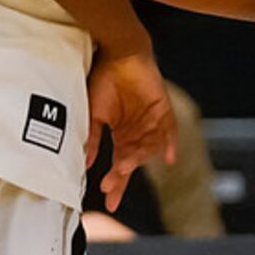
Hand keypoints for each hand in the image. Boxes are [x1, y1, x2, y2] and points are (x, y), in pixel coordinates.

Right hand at [86, 49, 177, 212]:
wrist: (118, 53)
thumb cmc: (104, 79)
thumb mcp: (94, 113)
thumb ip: (92, 138)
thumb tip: (85, 163)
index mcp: (122, 136)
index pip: (119, 164)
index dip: (114, 182)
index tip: (107, 200)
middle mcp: (138, 133)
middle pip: (132, 161)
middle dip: (121, 177)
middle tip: (111, 191)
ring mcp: (151, 122)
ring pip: (147, 148)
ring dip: (135, 159)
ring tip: (121, 166)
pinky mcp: (163, 109)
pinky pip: (170, 130)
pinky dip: (169, 143)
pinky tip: (168, 157)